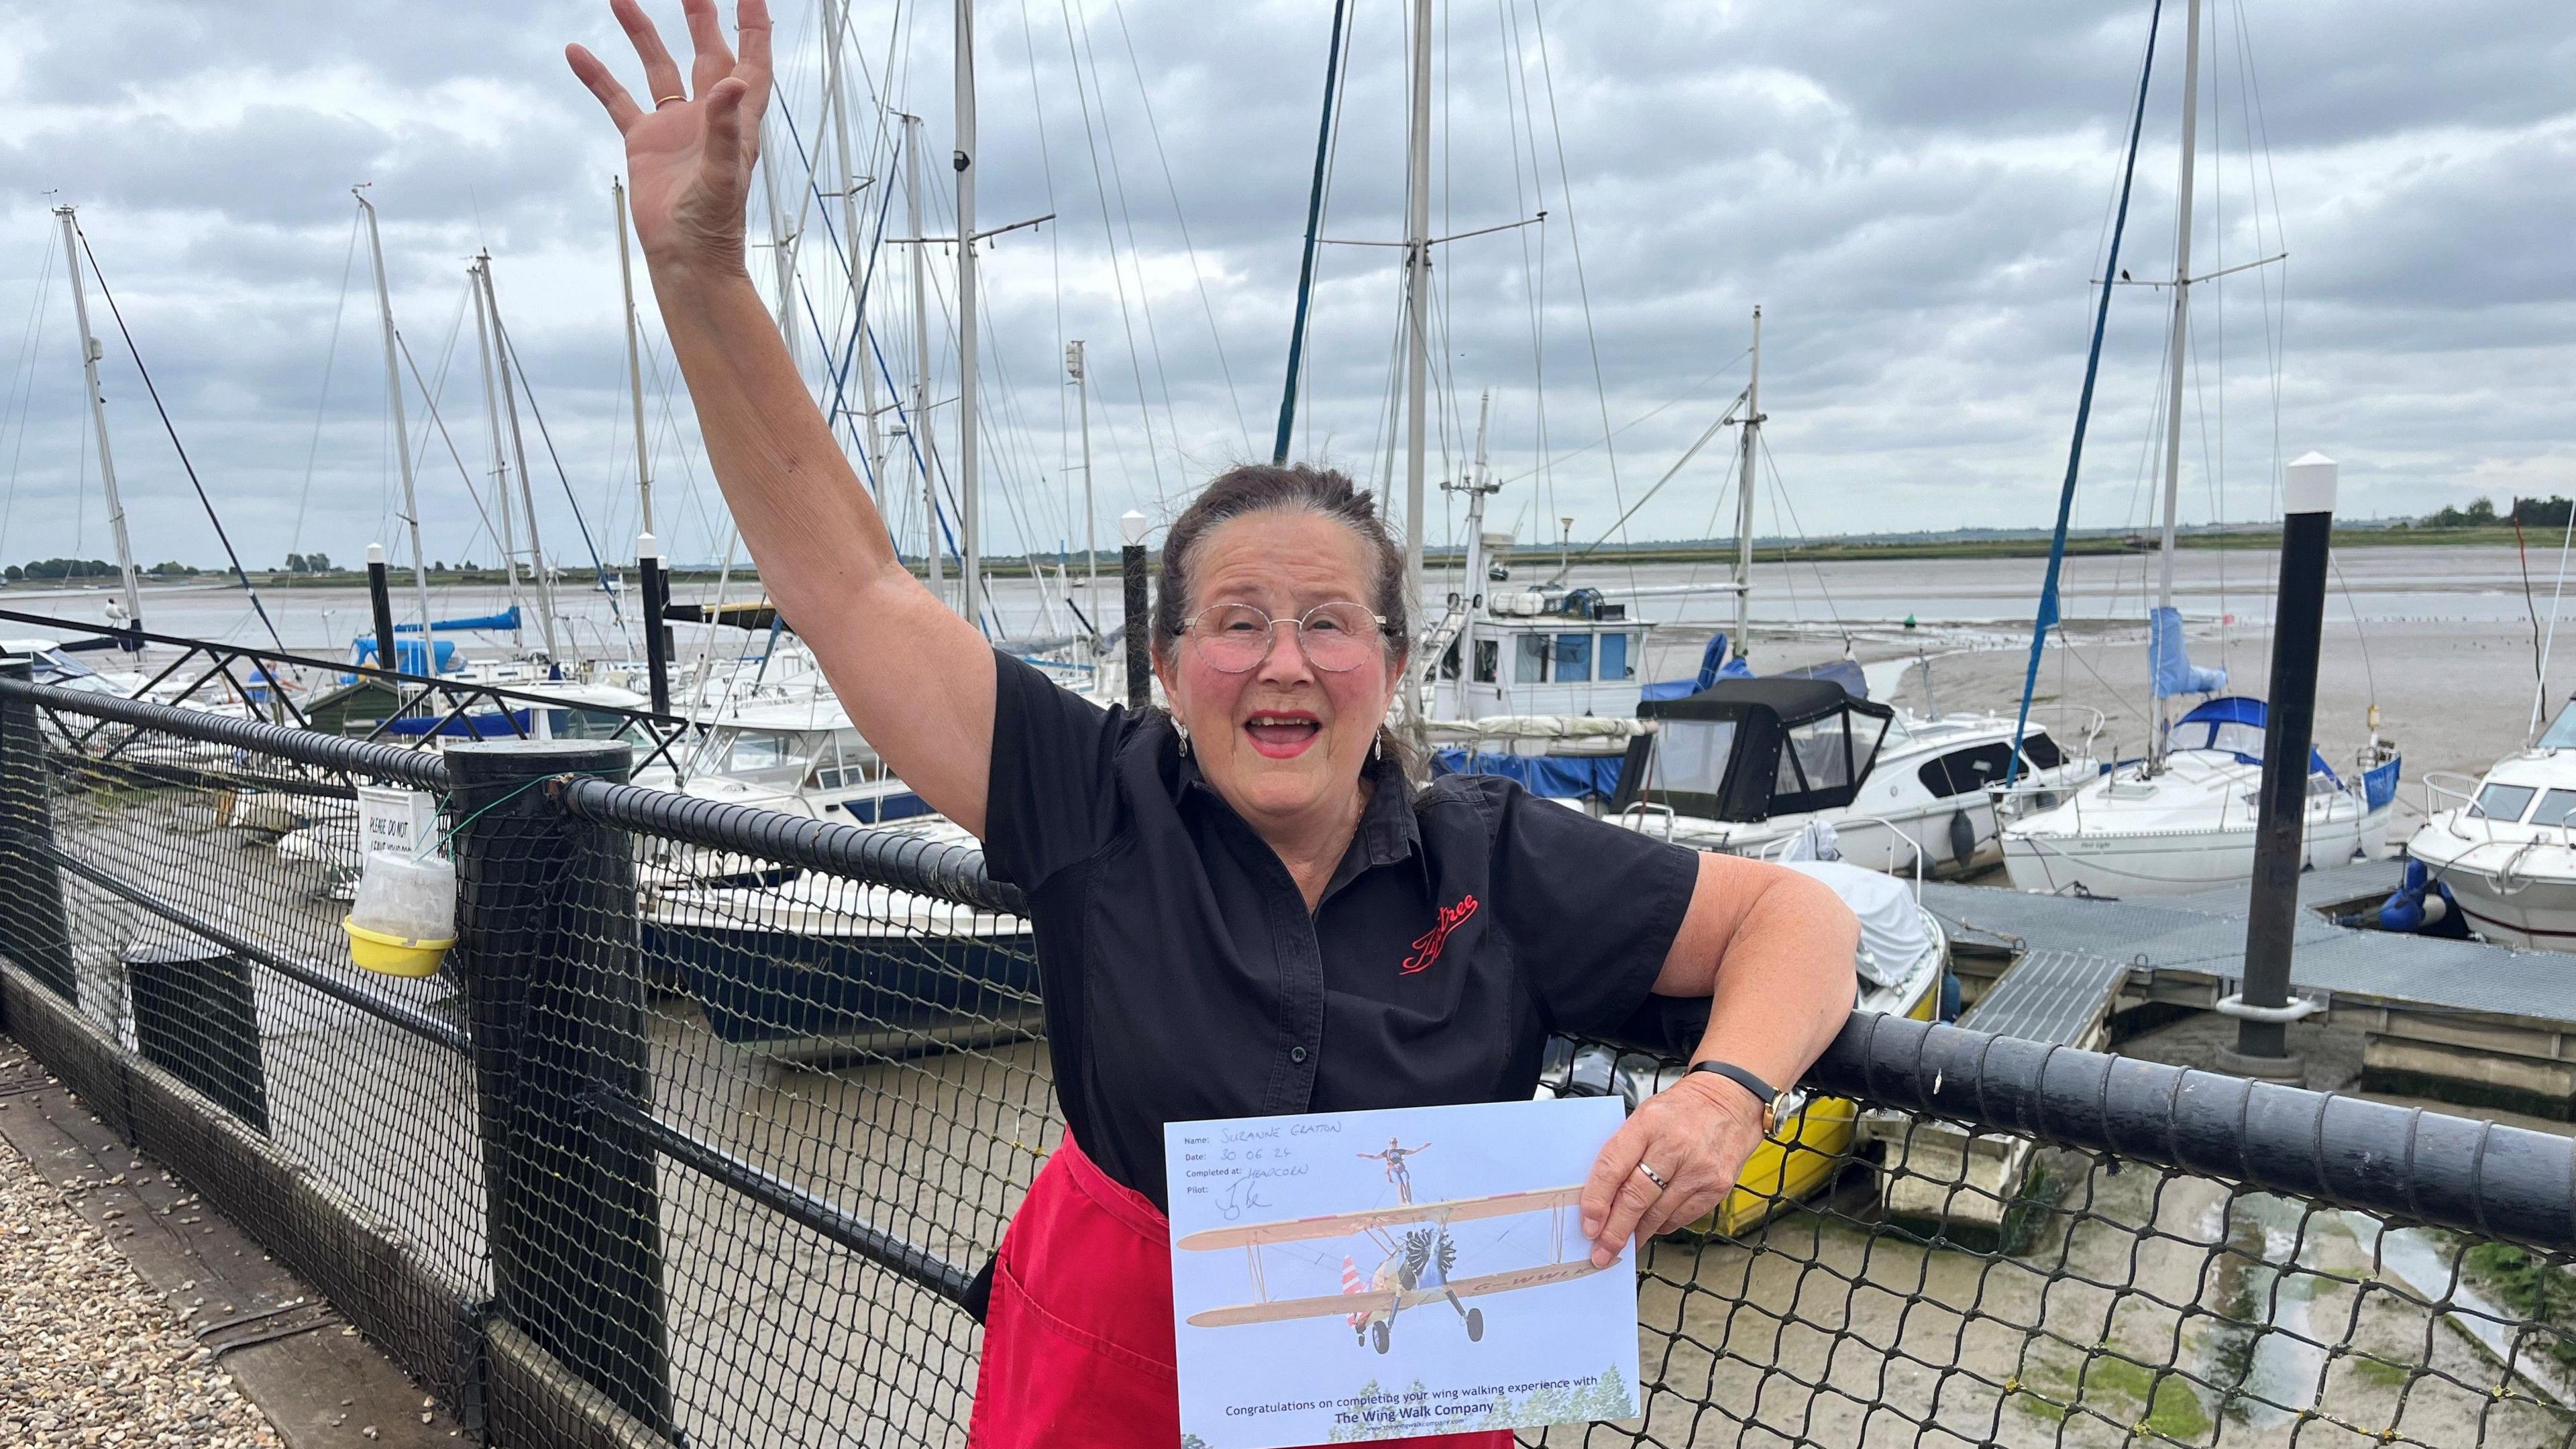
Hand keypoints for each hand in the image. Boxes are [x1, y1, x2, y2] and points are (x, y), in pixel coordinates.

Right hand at [566, 0, 772, 277]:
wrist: (685, 258)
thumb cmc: (713, 224)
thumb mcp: (723, 175)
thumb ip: (728, 128)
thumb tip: (733, 82)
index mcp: (737, 120)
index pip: (752, 62)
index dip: (754, 27)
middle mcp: (707, 116)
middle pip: (707, 52)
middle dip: (701, 17)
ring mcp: (673, 127)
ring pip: (658, 67)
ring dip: (642, 33)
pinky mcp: (643, 142)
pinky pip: (617, 100)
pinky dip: (598, 77)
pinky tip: (575, 51)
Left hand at [1577, 1072, 1767, 1267]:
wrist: (1731, 1100)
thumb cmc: (1682, 1109)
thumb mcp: (1646, 1116)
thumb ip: (1624, 1151)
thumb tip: (1600, 1196)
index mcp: (1648, 1123)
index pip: (1613, 1167)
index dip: (1597, 1200)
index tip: (1589, 1225)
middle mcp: (1675, 1146)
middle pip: (1636, 1198)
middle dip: (1615, 1231)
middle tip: (1602, 1253)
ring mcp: (1699, 1169)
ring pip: (1658, 1214)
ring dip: (1638, 1233)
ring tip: (1623, 1245)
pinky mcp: (1717, 1187)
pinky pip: (1682, 1217)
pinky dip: (1662, 1225)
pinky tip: (1652, 1226)